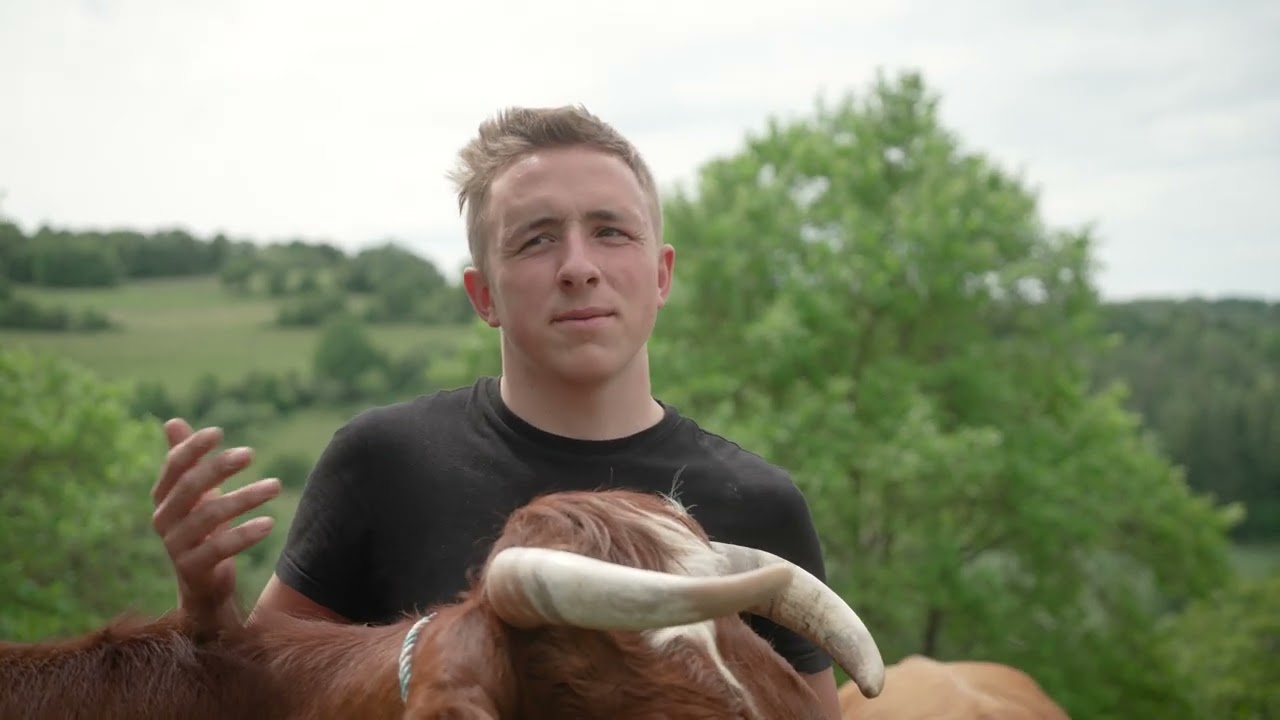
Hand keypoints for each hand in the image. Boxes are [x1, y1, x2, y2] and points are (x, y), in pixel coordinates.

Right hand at [151, 419, 281, 632]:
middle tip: (251, 452)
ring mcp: (175, 546)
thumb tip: (172, 421)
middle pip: (190, 487)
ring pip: (209, 516)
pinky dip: (245, 534)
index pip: (173, 466)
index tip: (218, 432)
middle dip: (220, 467)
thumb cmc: (203, 530)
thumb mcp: (197, 495)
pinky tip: (269, 523)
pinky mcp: (192, 569)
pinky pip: (219, 549)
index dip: (192, 448)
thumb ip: (187, 461)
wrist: (204, 585)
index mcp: (163, 498)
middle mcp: (163, 520)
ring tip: (276, 486)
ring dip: (245, 497)